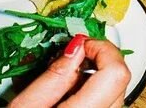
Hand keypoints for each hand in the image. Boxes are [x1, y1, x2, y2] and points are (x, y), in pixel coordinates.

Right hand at [9, 36, 130, 107]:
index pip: (117, 72)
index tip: (83, 43)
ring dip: (98, 77)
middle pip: (120, 79)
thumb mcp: (25, 107)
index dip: (102, 49)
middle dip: (99, 60)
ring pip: (117, 92)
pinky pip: (110, 106)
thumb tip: (77, 46)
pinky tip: (73, 98)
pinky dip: (97, 94)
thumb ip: (55, 75)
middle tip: (74, 57)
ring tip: (69, 82)